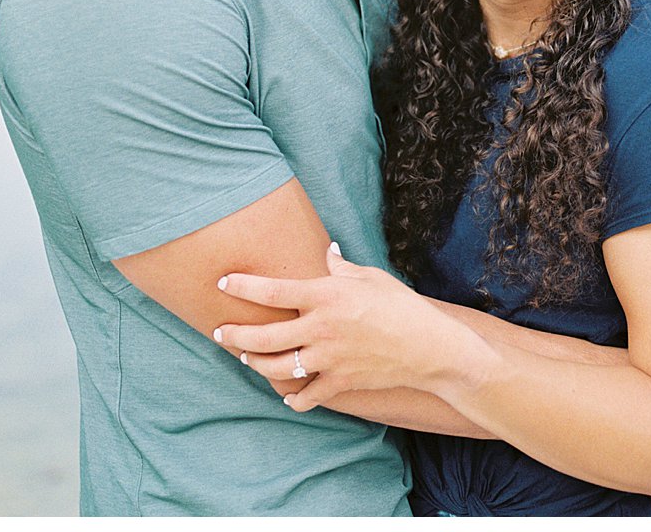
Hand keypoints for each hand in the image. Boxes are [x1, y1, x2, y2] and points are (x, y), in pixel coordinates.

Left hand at [214, 243, 480, 410]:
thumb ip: (342, 268)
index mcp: (327, 296)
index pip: (272, 291)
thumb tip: (326, 252)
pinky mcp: (339, 382)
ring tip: (246, 358)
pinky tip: (285, 394)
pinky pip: (305, 396)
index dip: (242, 286)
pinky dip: (293, 397)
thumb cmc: (402, 306)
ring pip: (276, 367)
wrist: (430, 348)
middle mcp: (321, 328)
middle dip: (234, 335)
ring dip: (255, 364)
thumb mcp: (372, 278)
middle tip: (220, 332)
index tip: (223, 282)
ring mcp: (329, 358)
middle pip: (263, 337)